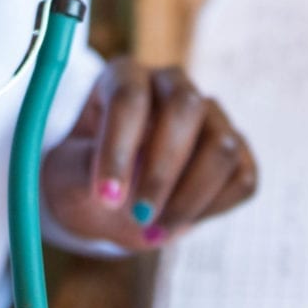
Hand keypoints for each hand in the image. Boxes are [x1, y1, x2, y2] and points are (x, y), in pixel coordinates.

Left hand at [40, 58, 256, 250]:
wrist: (109, 204)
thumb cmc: (82, 179)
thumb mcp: (65, 175)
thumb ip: (83, 171)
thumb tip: (116, 187)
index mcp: (124, 77)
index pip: (129, 96)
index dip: (120, 148)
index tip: (106, 198)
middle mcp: (172, 86)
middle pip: (185, 107)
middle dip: (162, 170)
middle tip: (138, 216)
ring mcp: (211, 117)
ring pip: (222, 146)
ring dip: (190, 197)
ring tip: (154, 230)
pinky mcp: (236, 153)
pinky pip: (242, 179)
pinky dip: (212, 209)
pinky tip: (177, 221)